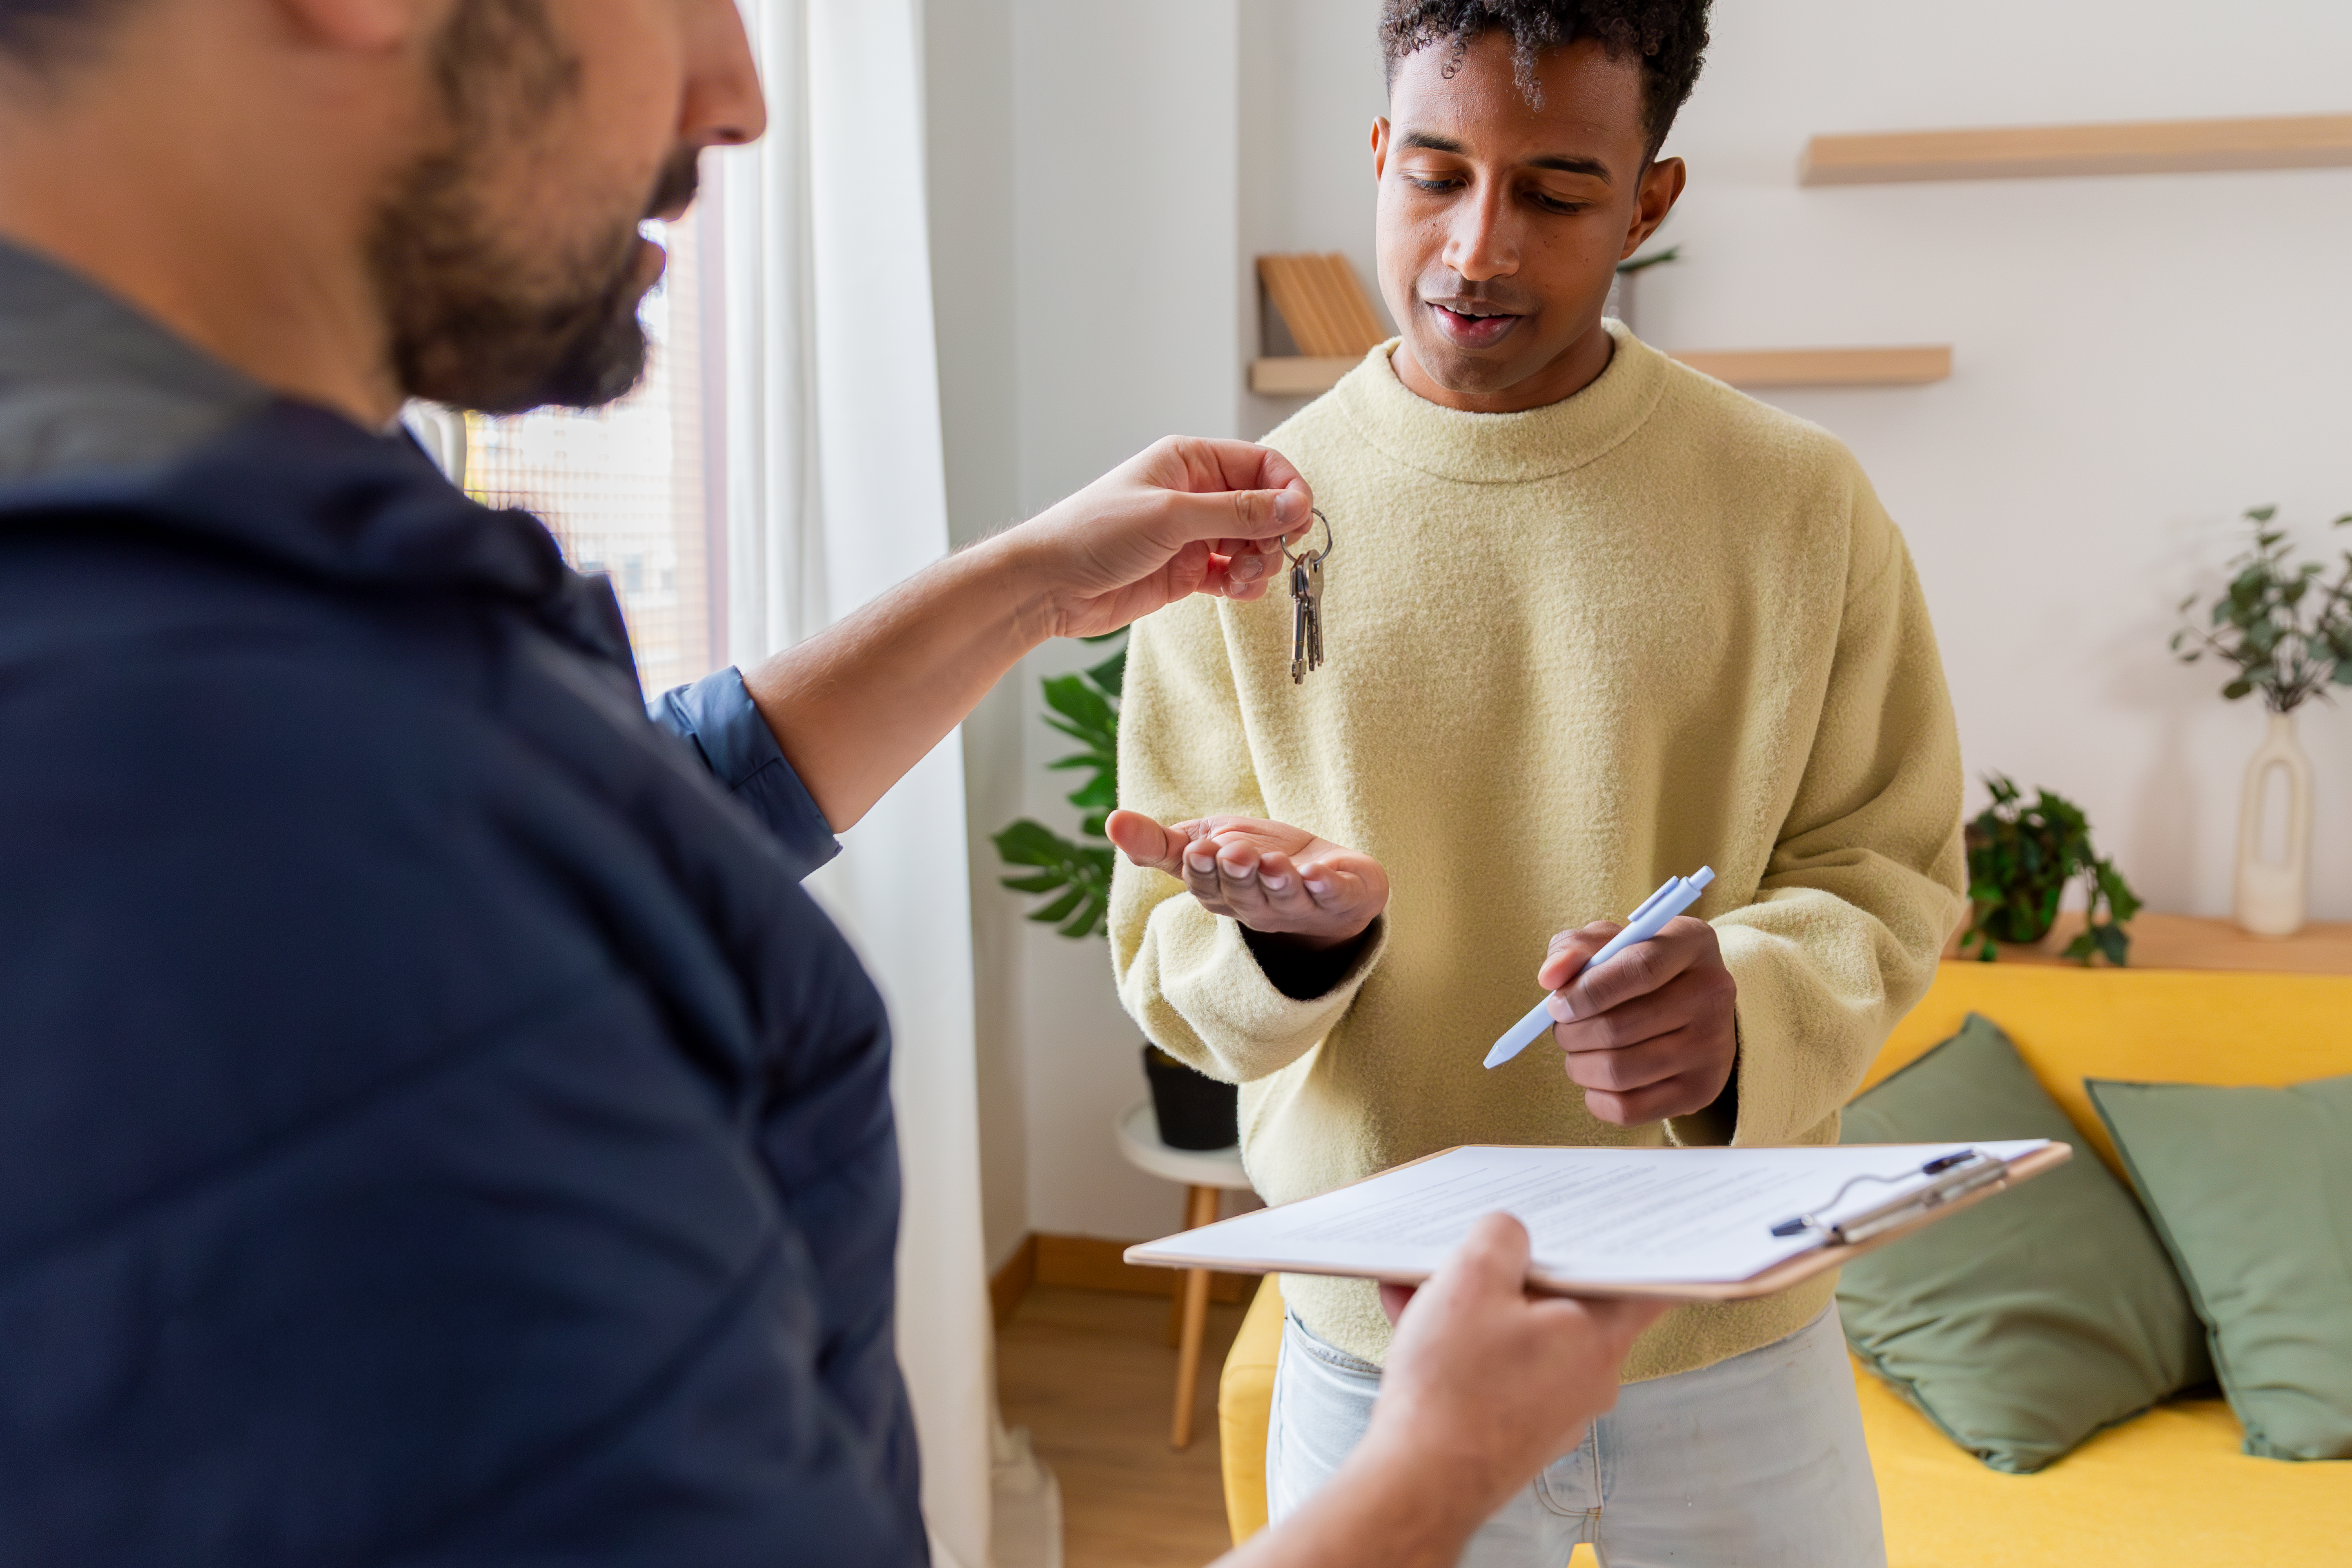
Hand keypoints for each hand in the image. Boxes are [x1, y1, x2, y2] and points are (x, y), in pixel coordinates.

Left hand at [1005, 436, 1312, 639]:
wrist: (1050, 585)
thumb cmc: (1095, 533)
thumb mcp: (1171, 515)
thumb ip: (1236, 512)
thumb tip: (1296, 506)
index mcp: (1191, 461)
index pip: (1262, 465)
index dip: (1288, 490)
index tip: (1299, 520)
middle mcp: (1196, 494)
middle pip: (1264, 507)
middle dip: (1275, 533)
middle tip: (1267, 556)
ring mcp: (1193, 535)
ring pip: (1253, 544)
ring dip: (1261, 562)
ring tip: (1244, 578)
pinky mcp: (1187, 572)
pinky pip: (1233, 574)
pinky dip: (1244, 584)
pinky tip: (1237, 591)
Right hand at [1107, 810, 1387, 950]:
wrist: (1328, 878)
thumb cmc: (1256, 860)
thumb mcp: (1205, 843)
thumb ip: (1161, 842)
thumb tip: (1111, 822)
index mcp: (1223, 894)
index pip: (1206, 885)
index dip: (1202, 869)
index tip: (1197, 850)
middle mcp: (1259, 907)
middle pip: (1243, 894)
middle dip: (1237, 873)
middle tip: (1231, 852)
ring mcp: (1301, 907)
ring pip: (1285, 898)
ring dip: (1278, 881)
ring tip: (1274, 862)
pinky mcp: (1342, 898)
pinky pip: (1335, 897)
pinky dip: (1328, 887)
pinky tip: (1321, 873)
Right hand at [1363, 1216, 1667, 1524]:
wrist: (1418, 1481)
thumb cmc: (1453, 1386)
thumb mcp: (1471, 1278)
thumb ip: (1501, 1237)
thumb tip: (1510, 1236)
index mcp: (1598, 1339)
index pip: (1641, 1284)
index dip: (1628, 1249)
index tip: (1619, 1229)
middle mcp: (1588, 1381)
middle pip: (1563, 1305)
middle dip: (1509, 1275)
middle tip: (1469, 1254)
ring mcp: (1554, 1413)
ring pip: (1521, 1338)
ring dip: (1474, 1311)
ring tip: (1420, 1292)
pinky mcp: (1517, 1433)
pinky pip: (1500, 1373)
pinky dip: (1465, 1349)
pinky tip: (1417, 1330)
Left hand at [1536, 916, 1737, 1124]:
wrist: (1692, 1006)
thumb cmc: (1639, 968)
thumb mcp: (1609, 943)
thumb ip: (1574, 949)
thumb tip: (1550, 976)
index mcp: (1691, 944)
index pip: (1638, 969)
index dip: (1586, 992)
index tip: (1556, 1005)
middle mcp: (1713, 994)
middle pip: (1619, 1027)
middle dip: (1571, 1033)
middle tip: (1562, 1029)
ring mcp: (1713, 1047)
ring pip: (1619, 1071)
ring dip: (1578, 1065)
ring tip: (1577, 1051)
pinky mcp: (1702, 1090)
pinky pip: (1628, 1109)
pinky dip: (1596, 1097)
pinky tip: (1597, 1078)